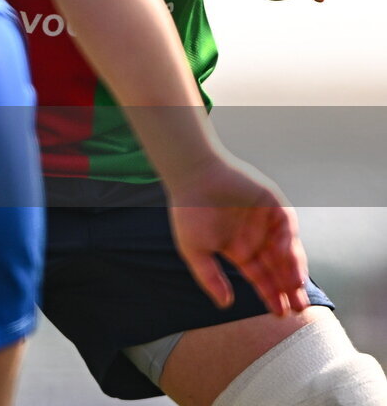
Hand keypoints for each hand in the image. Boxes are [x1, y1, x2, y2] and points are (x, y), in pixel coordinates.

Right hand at [167, 156, 309, 317]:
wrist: (194, 175)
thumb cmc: (189, 210)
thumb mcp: (195, 250)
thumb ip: (210, 277)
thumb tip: (225, 305)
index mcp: (238, 249)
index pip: (260, 276)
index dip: (270, 294)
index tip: (279, 313)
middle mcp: (255, 237)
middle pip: (278, 268)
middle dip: (288, 288)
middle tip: (298, 308)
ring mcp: (266, 220)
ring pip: (287, 250)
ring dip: (293, 269)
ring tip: (296, 288)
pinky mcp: (273, 203)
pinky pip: (287, 227)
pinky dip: (290, 243)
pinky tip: (287, 260)